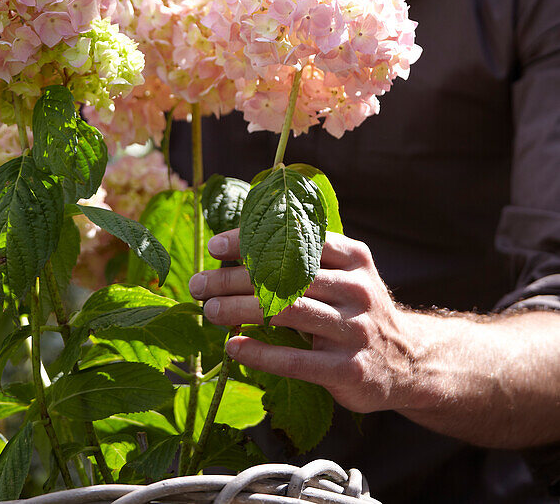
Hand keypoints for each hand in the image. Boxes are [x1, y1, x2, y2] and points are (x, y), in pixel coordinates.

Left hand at [189, 228, 417, 415]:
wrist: (409, 361)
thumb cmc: (356, 311)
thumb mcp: (344, 275)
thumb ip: (304, 261)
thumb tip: (235, 252)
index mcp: (352, 257)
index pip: (296, 239)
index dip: (252, 240)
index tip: (215, 246)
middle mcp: (356, 288)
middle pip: (285, 275)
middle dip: (234, 278)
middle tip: (198, 284)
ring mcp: (355, 329)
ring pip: (288, 312)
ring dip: (241, 310)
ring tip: (209, 310)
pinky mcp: (349, 368)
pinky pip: (296, 360)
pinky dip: (261, 353)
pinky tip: (233, 347)